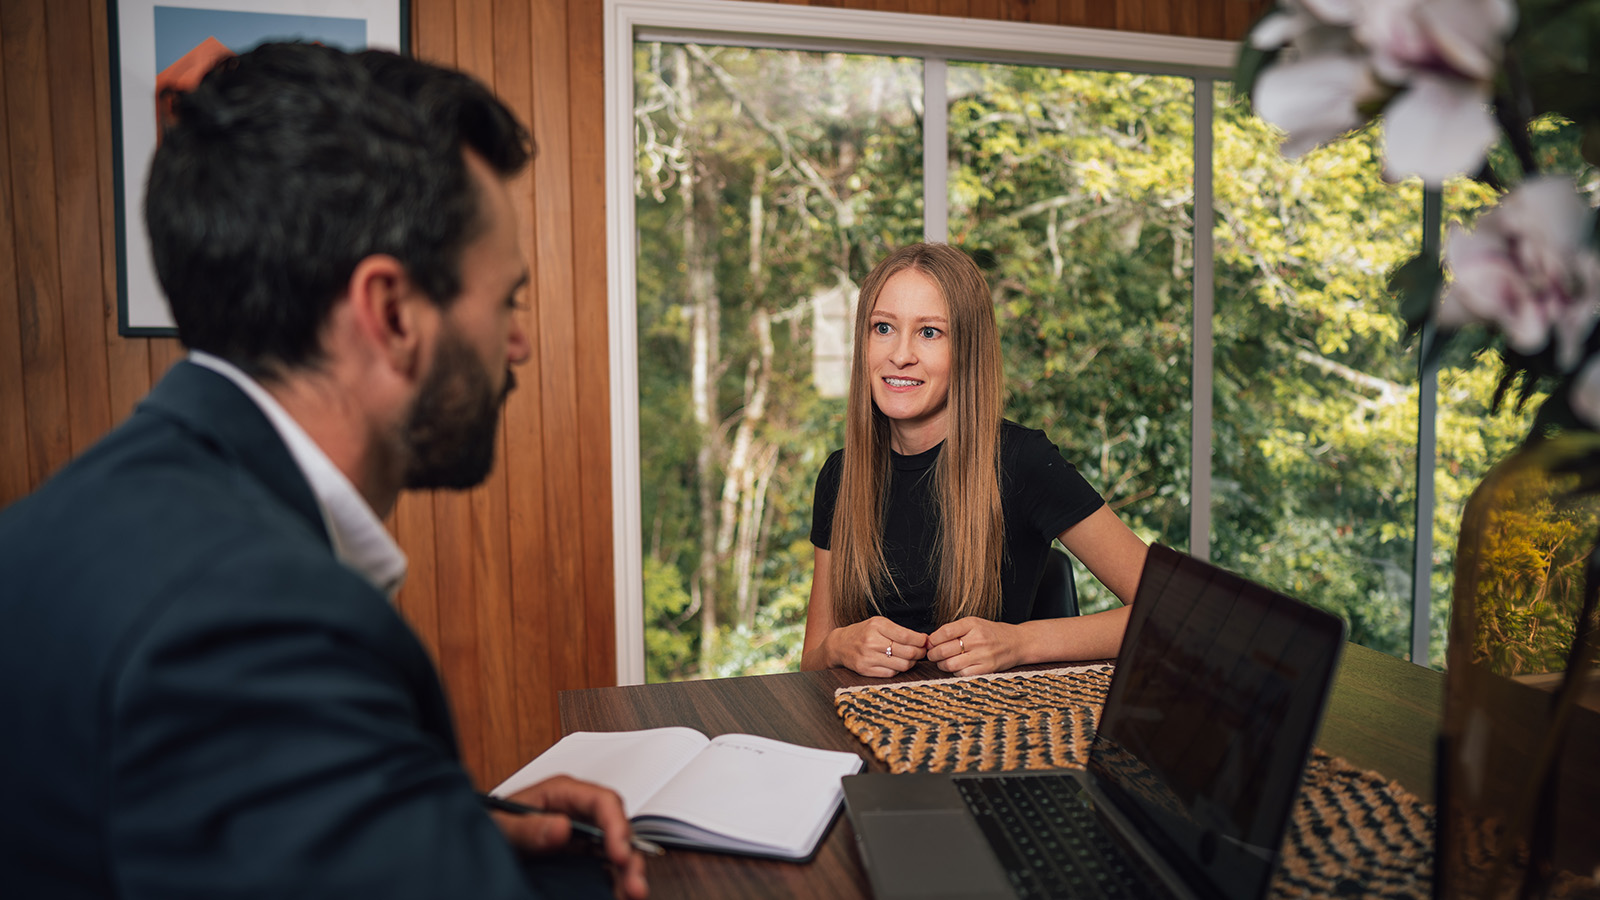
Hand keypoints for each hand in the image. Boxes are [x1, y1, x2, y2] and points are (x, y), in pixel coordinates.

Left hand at [490, 775, 648, 899]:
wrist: (476, 847)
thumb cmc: (489, 824)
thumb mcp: (500, 824)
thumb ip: (527, 826)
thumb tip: (562, 827)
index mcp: (562, 794)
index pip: (603, 802)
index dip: (617, 826)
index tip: (618, 853)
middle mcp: (577, 814)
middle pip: (616, 828)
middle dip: (629, 855)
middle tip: (632, 881)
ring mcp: (581, 838)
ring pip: (617, 850)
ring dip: (628, 871)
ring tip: (632, 893)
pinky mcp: (579, 859)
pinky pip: (606, 868)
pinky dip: (616, 882)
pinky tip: (619, 894)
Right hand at [826, 616, 927, 675]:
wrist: (840, 645)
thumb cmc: (863, 632)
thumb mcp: (879, 624)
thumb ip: (899, 631)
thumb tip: (923, 640)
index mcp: (877, 626)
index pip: (906, 636)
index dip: (920, 641)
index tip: (925, 641)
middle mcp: (871, 641)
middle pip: (907, 652)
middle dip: (919, 653)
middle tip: (922, 651)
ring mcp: (868, 657)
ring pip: (902, 665)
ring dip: (911, 663)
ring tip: (910, 658)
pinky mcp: (865, 670)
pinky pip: (891, 673)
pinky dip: (898, 669)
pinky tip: (897, 663)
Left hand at [927, 617, 1021, 675]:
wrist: (1017, 642)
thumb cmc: (992, 633)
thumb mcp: (974, 623)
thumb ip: (954, 630)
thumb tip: (931, 641)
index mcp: (972, 624)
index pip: (944, 632)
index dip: (932, 640)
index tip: (930, 643)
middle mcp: (978, 639)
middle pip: (944, 650)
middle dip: (933, 654)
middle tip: (932, 655)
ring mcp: (983, 655)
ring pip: (951, 664)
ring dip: (942, 665)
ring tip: (943, 662)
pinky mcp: (987, 669)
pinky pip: (962, 674)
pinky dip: (955, 672)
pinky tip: (957, 667)